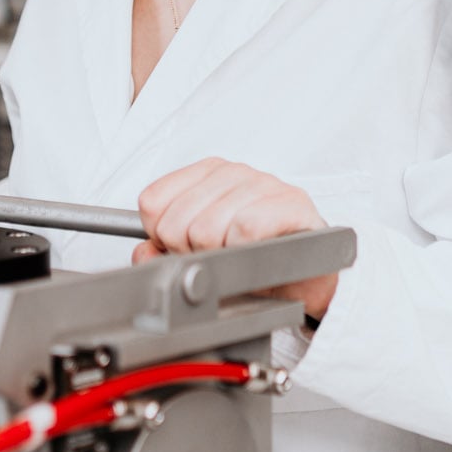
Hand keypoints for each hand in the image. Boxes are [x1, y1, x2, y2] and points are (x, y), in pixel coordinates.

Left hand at [133, 158, 337, 319]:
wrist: (308, 277)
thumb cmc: (256, 260)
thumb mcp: (200, 255)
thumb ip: (163, 253)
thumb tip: (143, 254)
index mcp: (207, 174)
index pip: (152, 202)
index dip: (161, 237)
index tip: (183, 248)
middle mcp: (234, 173)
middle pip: (176, 222)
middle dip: (191, 253)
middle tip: (216, 260)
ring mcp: (265, 185)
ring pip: (207, 228)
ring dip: (219, 257)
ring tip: (237, 259)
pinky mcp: (291, 205)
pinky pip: (244, 229)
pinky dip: (243, 252)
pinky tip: (253, 256)